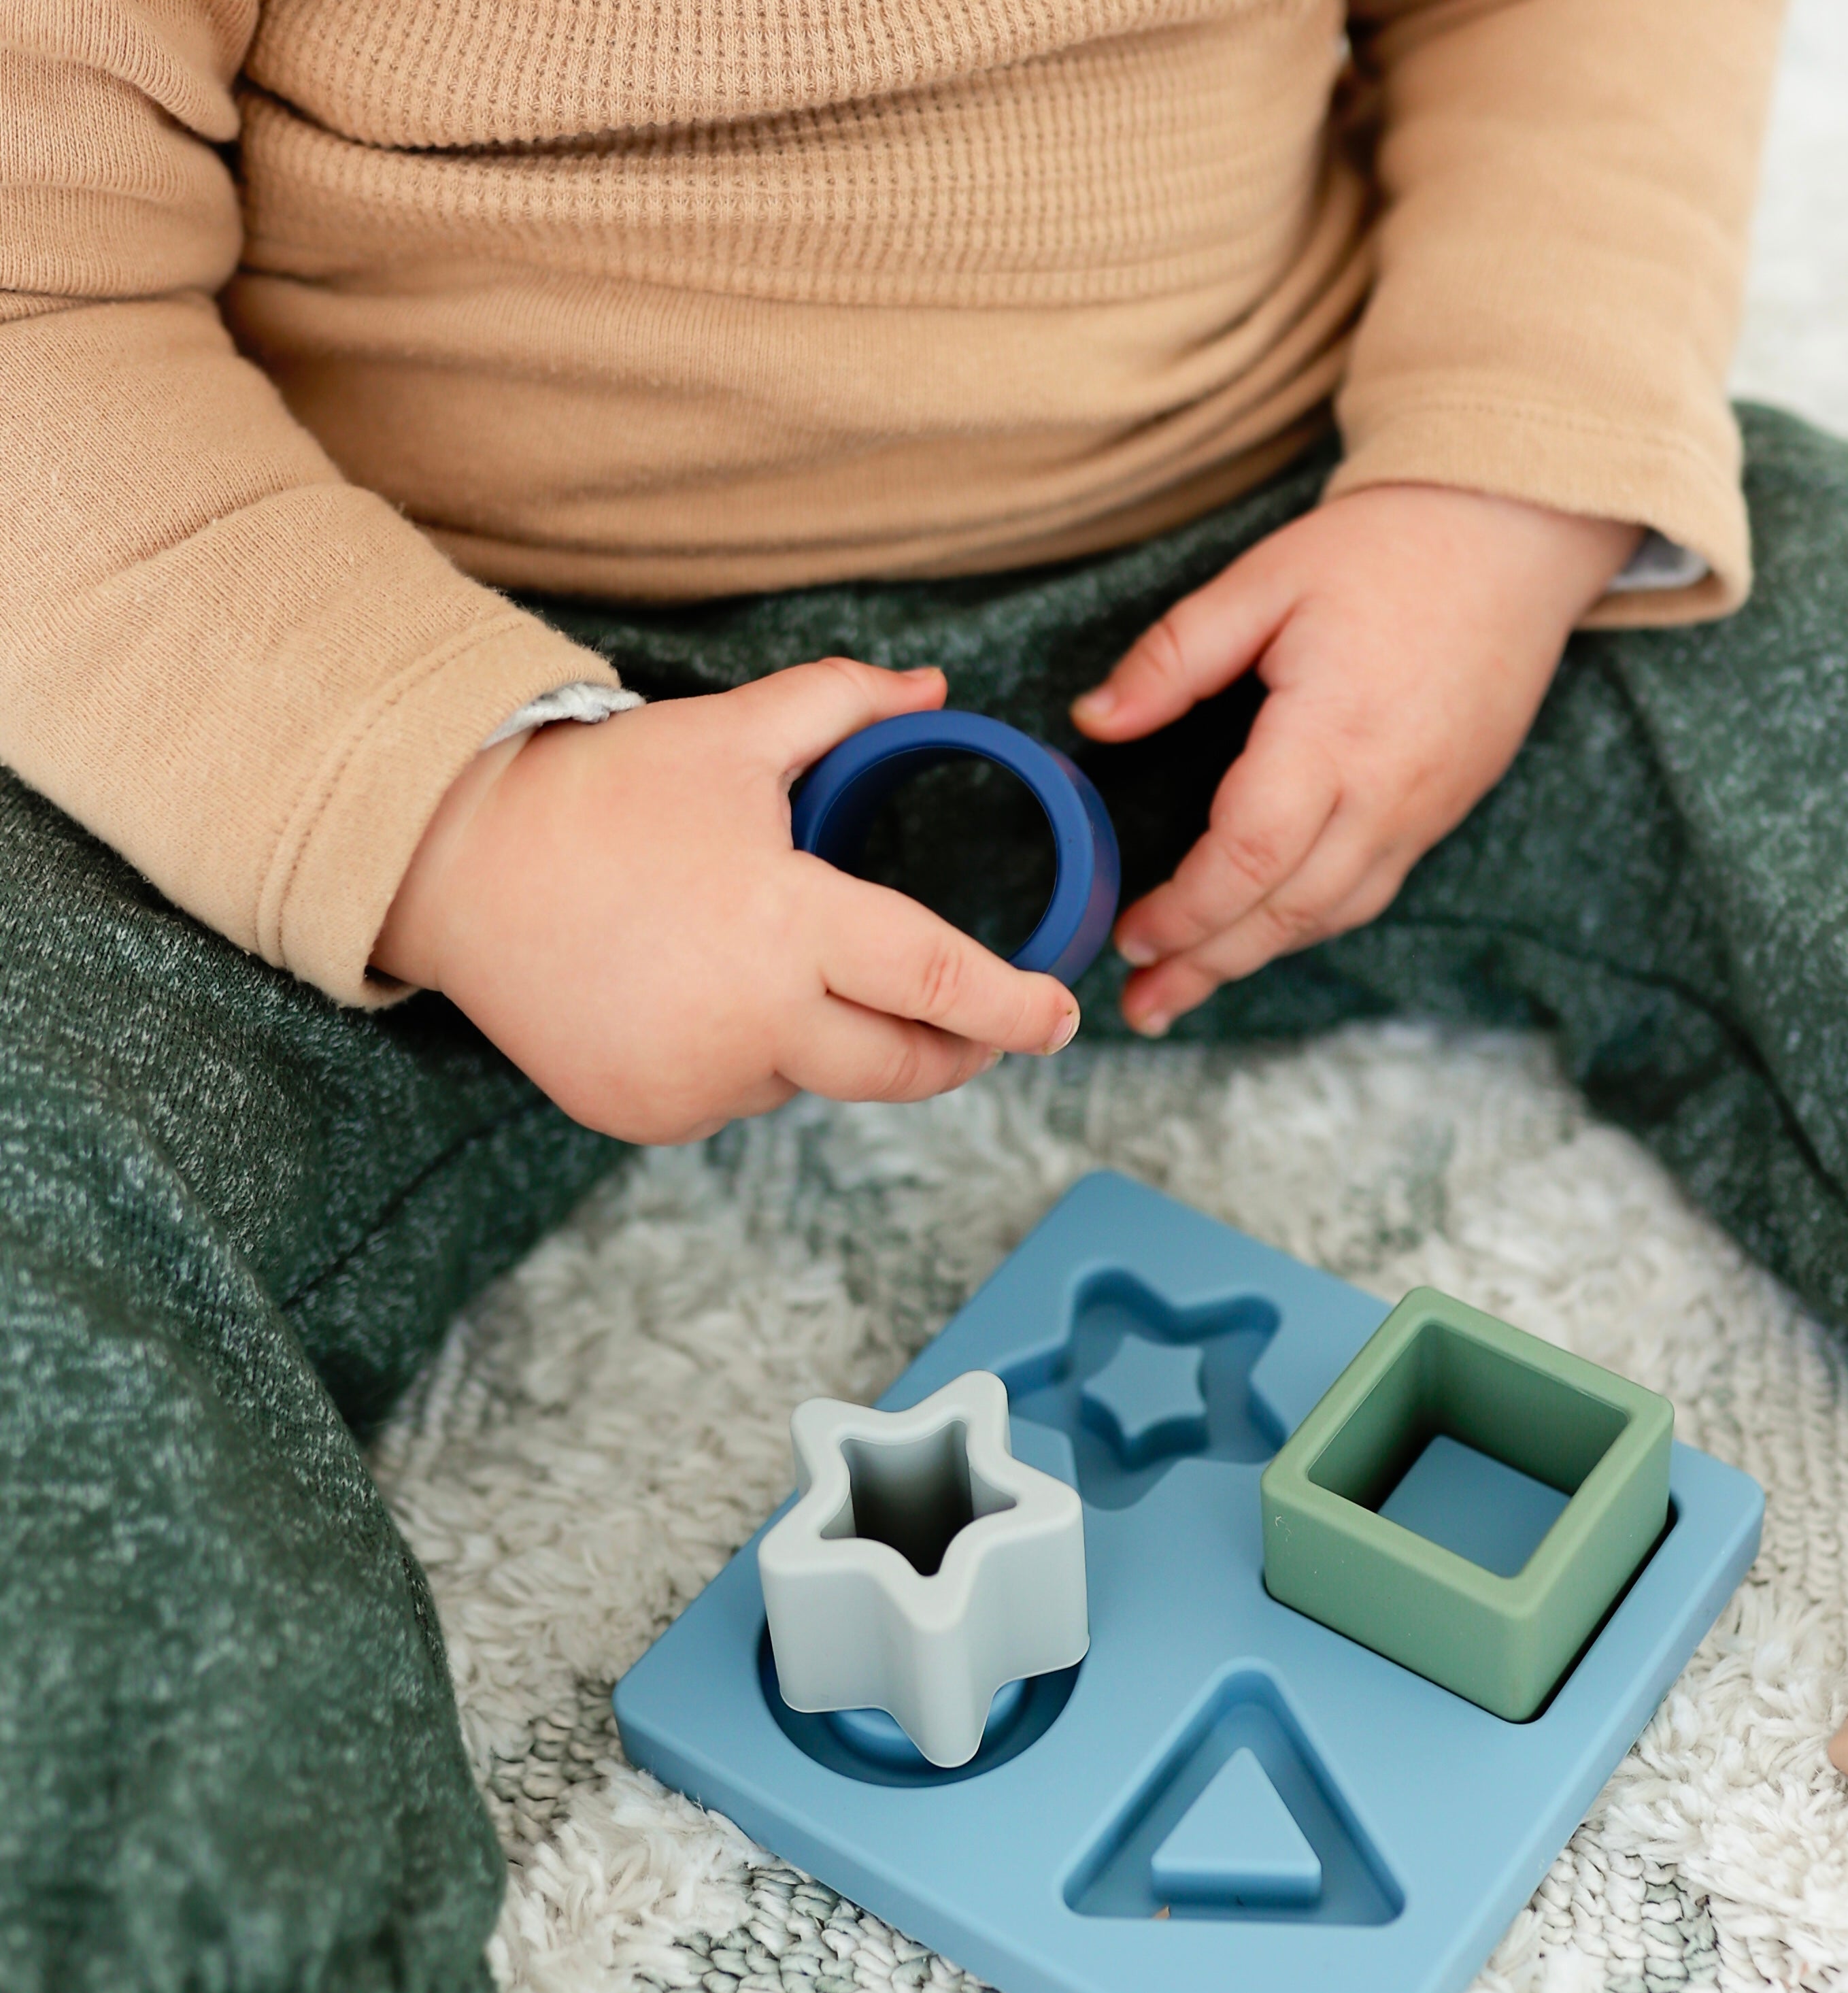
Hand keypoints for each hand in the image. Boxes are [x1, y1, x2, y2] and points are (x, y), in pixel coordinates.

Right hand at [375, 660, 1080, 1144]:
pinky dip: (745, 1062)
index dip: (1016, 1011)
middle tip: (978, 1028)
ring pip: (815, 1081)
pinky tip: (693, 999)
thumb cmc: (600, 793)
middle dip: (956, 1051)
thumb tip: (934, 686)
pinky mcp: (651, 1115)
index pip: (942, 985)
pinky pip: (738, 1099)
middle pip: (903, 1066)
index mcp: (791, 924)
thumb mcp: (731, 734)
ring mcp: (700, 1081)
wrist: (450, 865)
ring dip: (825, 1041)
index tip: (1062, 1019)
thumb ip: (844, 705)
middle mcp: (755, 1021)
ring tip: (760, 964)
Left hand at [1072, 483, 1637, 1032]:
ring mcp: (1421, 812)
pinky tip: (1258, 936)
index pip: (1246, 857)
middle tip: (1140, 1006)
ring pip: (1328, 917)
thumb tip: (1095, 721)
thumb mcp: (1263, 580)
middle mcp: (1384, 793)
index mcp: (1330, 734)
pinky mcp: (1439, 813)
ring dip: (1251, 961)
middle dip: (1205, 966)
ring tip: (1182, 989)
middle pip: (1284, 912)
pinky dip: (1303, 925)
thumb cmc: (1385, 550)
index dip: (1183, 910)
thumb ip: (1173, 657)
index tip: (1128, 934)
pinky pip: (1366, 893)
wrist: (1514, 538)